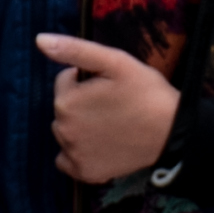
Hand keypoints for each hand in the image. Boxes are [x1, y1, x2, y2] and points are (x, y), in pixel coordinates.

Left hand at [36, 32, 182, 182]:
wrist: (173, 132)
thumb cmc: (147, 93)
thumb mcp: (115, 61)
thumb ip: (75, 50)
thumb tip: (39, 40)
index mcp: (66, 101)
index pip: (65, 81)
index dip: (88, 80)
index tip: (110, 86)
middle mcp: (62, 130)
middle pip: (64, 107)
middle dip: (83, 103)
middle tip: (114, 104)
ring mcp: (73, 154)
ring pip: (66, 131)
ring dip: (80, 126)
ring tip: (111, 124)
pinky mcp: (85, 173)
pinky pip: (67, 160)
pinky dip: (78, 153)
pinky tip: (100, 145)